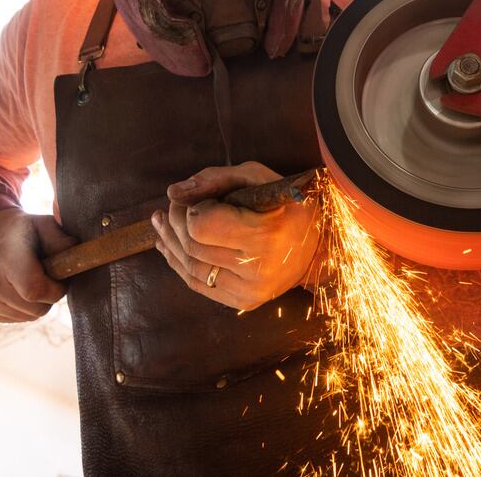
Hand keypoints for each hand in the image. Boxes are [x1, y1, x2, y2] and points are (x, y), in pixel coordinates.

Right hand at [0, 208, 77, 322]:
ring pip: (26, 317)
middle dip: (48, 297)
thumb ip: (61, 241)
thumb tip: (77, 259)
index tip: (60, 279)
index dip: (55, 290)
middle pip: (35, 309)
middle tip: (47, 278)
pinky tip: (16, 288)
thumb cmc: (18, 230)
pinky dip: (21, 308)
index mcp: (5, 258)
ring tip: (29, 280)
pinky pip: (13, 319)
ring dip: (35, 303)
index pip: (35, 290)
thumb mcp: (42, 224)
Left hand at [152, 161, 323, 311]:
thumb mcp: (258, 177)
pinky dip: (178, 264)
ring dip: (170, 242)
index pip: (202, 226)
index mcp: (266, 234)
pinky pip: (198, 284)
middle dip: (175, 223)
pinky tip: (168, 245)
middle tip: (174, 207)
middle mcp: (258, 268)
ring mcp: (250, 291)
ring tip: (161, 222)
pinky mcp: (242, 302)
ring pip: (190, 268)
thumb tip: (172, 193)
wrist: (319, 246)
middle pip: (192, 246)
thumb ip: (215, 179)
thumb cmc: (287, 204)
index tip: (198, 200)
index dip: (191, 210)